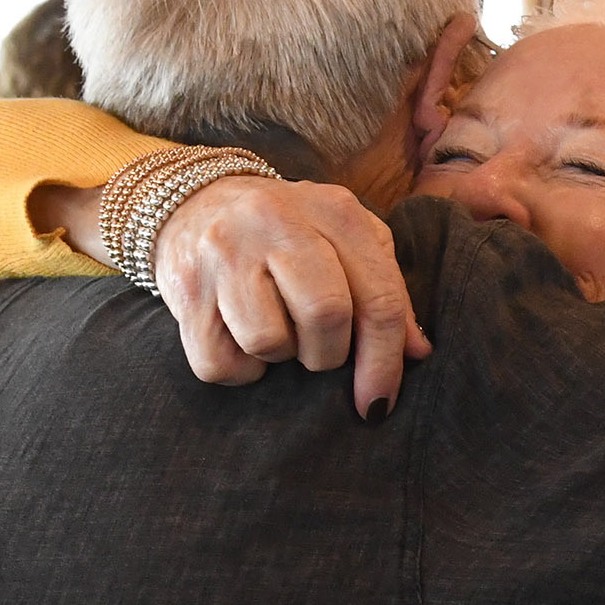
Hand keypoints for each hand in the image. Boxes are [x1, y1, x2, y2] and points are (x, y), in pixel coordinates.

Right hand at [149, 176, 429, 415]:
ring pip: (268, 341)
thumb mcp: (346, 243)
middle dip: (328, 355)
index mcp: (332, 211)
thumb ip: (386, 292)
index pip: (377, 298)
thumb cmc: (289, 233)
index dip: (385, 362)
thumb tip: (418, 352)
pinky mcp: (186, 287)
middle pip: (325, 316)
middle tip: (317, 351)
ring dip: (279, 357)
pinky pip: (221, 363)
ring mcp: (225, 251)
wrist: (193, 201)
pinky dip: (239, 368)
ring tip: (274, 331)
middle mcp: (275, 221)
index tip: (379, 403)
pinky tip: (238, 337)